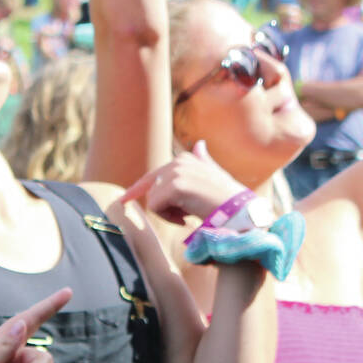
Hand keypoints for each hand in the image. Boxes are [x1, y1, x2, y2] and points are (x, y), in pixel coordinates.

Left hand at [117, 141, 250, 226]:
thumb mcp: (214, 178)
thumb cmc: (228, 201)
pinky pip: (155, 207)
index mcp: (187, 159)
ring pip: (153, 199)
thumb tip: (200, 144)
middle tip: (187, 214)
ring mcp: (177, 172)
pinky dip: (168, 217)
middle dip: (165, 207)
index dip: (137, 189)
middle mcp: (180, 161)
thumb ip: (203, 162)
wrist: (240, 213)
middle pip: (153, 189)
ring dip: (168, 213)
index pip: (155, 175)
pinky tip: (186, 218)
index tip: (122, 200)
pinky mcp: (175, 186)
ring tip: (190, 215)